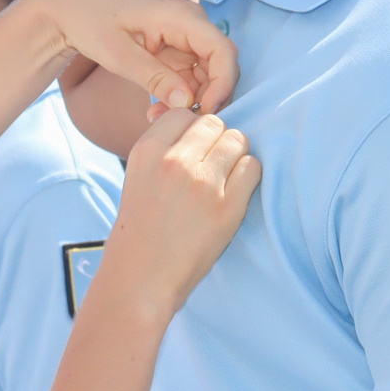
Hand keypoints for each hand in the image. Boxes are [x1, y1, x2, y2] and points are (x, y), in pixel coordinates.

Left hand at [34, 0, 237, 114]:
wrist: (71, 4)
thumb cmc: (91, 19)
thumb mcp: (118, 53)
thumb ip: (154, 77)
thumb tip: (186, 102)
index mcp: (183, 17)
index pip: (223, 52)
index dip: (223, 85)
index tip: (205, 112)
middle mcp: (190, 25)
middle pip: (220, 67)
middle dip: (207, 98)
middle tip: (177, 122)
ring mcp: (183, 38)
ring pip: (205, 76)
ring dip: (190, 101)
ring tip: (156, 117)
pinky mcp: (173, 50)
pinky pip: (187, 77)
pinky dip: (177, 96)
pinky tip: (155, 109)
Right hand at [98, 106, 259, 317]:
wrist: (142, 276)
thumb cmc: (140, 227)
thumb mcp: (137, 176)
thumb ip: (162, 147)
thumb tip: (196, 121)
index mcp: (147, 151)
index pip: (184, 114)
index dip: (192, 130)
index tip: (192, 149)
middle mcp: (175, 162)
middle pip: (215, 124)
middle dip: (216, 140)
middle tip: (210, 165)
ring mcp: (203, 184)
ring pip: (238, 141)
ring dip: (234, 156)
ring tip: (222, 179)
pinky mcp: (228, 208)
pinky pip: (252, 168)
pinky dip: (246, 176)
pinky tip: (232, 192)